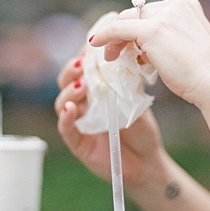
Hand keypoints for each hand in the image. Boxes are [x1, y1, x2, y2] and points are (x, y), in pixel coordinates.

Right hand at [55, 53, 165, 187]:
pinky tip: (70, 109)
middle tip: (81, 66)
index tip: (89, 50)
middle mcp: (83, 105)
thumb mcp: (135, 100)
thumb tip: (121, 58)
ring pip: (62, 103)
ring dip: (69, 91)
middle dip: (71, 71)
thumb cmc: (141, 129)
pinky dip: (66, 118)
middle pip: (66, 83)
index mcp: (95, 91)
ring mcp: (78, 123)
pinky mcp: (77, 143)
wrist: (147, 160)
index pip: (81, 71)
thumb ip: (124, 82)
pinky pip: (65, 129)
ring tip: (81, 85)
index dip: (82, 59)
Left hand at [89, 0, 209, 109]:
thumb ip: (170, 40)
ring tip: (111, 56)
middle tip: (117, 53)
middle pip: (138, 14)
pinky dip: (106, 36)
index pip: (153, 13)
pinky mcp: (151, 30)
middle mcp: (176, 5)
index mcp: (188, 5)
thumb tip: (145, 48)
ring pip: (127, 20)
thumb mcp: (189, 48)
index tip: (131, 46)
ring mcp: (164, 16)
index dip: (138, 30)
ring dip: (116, 38)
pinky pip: (119, 28)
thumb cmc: (206, 75)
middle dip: (124, 33)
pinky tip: (97, 44)